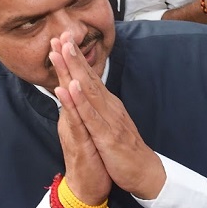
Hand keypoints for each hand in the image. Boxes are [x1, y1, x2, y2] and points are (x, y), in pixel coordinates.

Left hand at [51, 32, 165, 199]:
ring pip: (89, 90)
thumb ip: (100, 108)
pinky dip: (80, 101)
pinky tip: (71, 87)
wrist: (145, 172)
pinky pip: (91, 116)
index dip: (76, 59)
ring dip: (75, 70)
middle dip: (73, 56)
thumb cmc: (126, 150)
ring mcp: (109, 119)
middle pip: (88, 77)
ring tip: (64, 51)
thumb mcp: (111, 124)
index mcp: (108, 105)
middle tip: (61, 35)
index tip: (63, 41)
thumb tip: (90, 95)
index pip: (89, 77)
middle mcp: (109, 107)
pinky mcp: (107, 135)